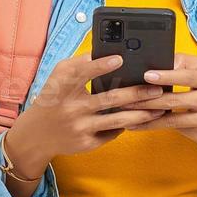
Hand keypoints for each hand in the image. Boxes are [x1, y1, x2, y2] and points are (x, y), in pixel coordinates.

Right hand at [2, 53, 167, 175]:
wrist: (37, 135)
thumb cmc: (53, 98)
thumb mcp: (58, 77)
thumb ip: (80, 64)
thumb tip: (106, 53)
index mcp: (63, 87)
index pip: (82, 73)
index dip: (101, 65)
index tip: (121, 58)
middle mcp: (72, 108)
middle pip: (110, 99)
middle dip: (137, 93)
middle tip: (157, 88)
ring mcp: (80, 127)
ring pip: (118, 120)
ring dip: (141, 114)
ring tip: (160, 108)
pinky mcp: (86, 143)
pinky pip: (113, 133)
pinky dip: (128, 126)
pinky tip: (143, 120)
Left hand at [123, 52, 196, 163]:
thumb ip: (185, 65)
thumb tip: (162, 59)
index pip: (188, 75)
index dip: (167, 75)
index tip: (147, 75)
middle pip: (176, 98)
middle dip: (148, 98)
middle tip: (126, 96)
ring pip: (172, 117)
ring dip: (146, 115)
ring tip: (126, 112)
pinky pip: (173, 129)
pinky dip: (153, 126)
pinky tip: (137, 125)